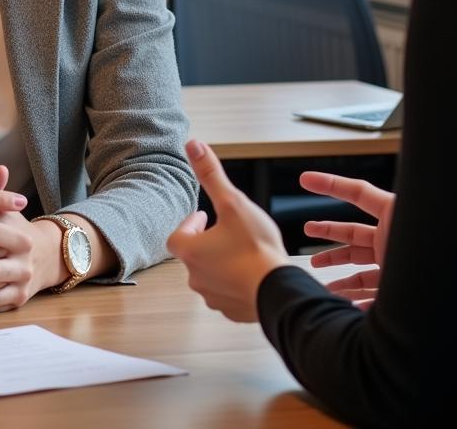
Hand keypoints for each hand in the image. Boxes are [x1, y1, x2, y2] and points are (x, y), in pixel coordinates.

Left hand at [167, 140, 288, 322]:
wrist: (278, 291)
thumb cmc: (255, 247)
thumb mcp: (233, 203)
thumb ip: (211, 175)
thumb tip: (193, 145)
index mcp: (191, 252)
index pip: (177, 236)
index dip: (190, 224)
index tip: (204, 216)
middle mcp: (196, 278)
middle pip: (193, 255)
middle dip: (206, 241)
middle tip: (224, 230)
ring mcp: (213, 297)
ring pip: (210, 275)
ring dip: (220, 262)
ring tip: (240, 250)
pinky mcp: (232, 310)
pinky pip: (227, 292)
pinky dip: (234, 281)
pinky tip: (251, 271)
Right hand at [300, 171, 394, 309]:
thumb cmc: (441, 254)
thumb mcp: (406, 220)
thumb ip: (387, 208)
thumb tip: (360, 188)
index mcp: (394, 217)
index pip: (358, 193)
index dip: (330, 184)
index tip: (304, 179)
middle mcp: (394, 243)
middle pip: (354, 236)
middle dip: (329, 233)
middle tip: (307, 230)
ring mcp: (398, 271)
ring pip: (359, 270)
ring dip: (338, 273)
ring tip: (318, 276)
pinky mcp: (402, 298)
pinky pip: (372, 298)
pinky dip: (354, 300)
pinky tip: (340, 304)